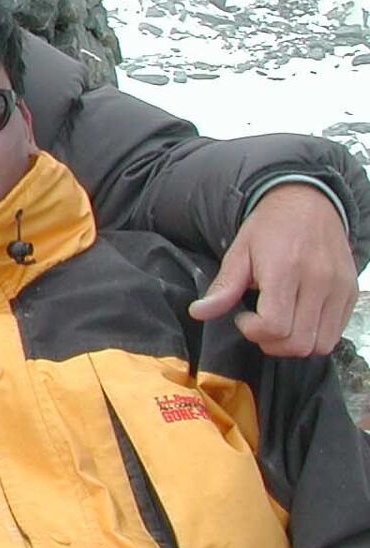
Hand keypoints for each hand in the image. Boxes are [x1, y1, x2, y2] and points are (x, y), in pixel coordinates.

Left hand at [190, 184, 358, 355]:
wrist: (308, 203)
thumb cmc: (270, 228)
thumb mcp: (239, 252)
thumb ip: (223, 287)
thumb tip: (198, 313)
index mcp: (285, 269)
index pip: (275, 325)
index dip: (253, 331)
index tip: (243, 318)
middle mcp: (319, 281)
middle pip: (298, 342)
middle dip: (271, 343)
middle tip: (258, 325)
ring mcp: (339, 288)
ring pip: (320, 344)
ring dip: (294, 344)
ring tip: (278, 324)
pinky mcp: (350, 293)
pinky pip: (335, 333)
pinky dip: (315, 336)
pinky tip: (297, 318)